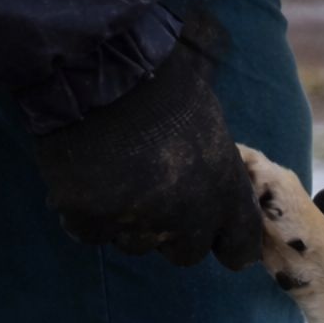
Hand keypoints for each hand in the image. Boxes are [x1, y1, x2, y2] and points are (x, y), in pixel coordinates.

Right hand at [32, 40, 261, 269]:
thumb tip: (214, 193)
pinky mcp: (90, 219)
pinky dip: (85, 213)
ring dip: (128, 221)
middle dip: (172, 232)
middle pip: (185, 253)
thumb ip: (216, 173)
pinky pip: (90, 232)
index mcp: (226, 193)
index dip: (226, 243)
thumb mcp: (211, 127)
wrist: (101, 68)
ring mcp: (138, 222)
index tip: (214, 236)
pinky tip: (83, 178)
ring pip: (135, 244)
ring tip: (114, 175)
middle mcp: (188, 217)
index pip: (240, 248)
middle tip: (152, 193)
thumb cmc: (164, 86)